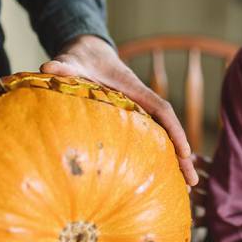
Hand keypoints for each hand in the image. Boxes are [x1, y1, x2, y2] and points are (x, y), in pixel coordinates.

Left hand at [40, 35, 198, 185]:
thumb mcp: (71, 60)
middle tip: (192, 182)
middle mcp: (141, 102)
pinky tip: (158, 180)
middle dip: (182, 155)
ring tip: (184, 188)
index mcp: (134, 89)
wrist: (86, 53)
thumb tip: (48, 67)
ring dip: (174, 161)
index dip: (174, 130)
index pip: (161, 110)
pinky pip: (147, 142)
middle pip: (168, 130)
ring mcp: (138, 113)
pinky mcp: (130, 122)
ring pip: (161, 138)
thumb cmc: (80, 58)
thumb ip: (64, 65)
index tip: (185, 152)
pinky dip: (157, 159)